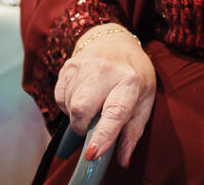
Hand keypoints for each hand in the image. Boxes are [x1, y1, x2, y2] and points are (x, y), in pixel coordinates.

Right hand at [53, 25, 155, 167]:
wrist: (115, 42)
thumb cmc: (134, 75)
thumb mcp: (144, 100)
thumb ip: (133, 132)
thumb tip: (122, 161)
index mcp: (130, 82)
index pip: (115, 113)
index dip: (103, 135)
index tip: (92, 153)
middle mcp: (105, 72)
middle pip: (81, 110)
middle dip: (83, 126)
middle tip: (94, 124)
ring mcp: (83, 67)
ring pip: (69, 107)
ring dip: (78, 115)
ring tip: (94, 103)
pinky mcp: (67, 67)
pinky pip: (59, 99)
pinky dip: (69, 104)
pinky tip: (83, 94)